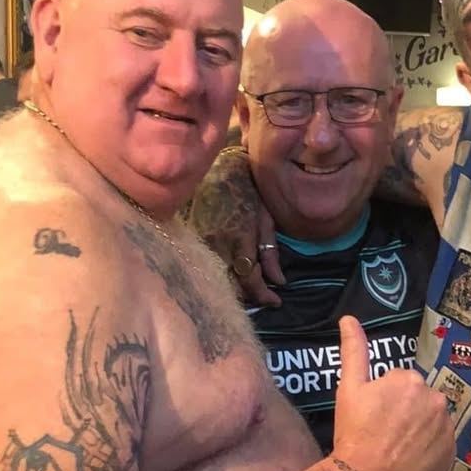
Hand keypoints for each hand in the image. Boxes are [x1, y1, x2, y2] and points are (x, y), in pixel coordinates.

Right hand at [189, 148, 284, 306]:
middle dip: (249, 296)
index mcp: (239, 237)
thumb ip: (271, 252)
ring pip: (216, 279)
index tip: (276, 301)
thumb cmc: (249, 190)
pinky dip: (220, 277)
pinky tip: (232, 277)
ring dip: (234, 289)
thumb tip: (279, 282)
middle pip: (231, 285)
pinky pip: (205, 267)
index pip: (249, 278)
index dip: (263, 295)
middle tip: (265, 297)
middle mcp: (217, 244)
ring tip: (250, 290)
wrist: (219, 169)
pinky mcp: (191, 241)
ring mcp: (200, 243)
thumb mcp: (266, 219)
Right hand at [332, 315, 453, 470]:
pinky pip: (441, 444)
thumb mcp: (349, 389)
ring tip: (397, 448)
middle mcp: (435, 398)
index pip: (399, 384)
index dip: (383, 400)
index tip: (372, 417)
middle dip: (404, 412)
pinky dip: (429, 450)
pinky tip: (410, 459)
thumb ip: (353, 351)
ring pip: (431, 421)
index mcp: (409, 379)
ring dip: (419, 429)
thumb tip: (349, 318)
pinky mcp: (452, 453)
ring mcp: (446, 427)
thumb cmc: (354, 433)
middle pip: (418, 401)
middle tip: (383, 432)